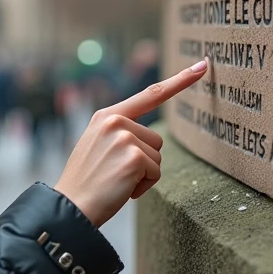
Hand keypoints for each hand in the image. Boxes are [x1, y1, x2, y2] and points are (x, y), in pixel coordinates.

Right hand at [54, 60, 207, 226]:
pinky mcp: (134, 157)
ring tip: (116, 181)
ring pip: (158, 157)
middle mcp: (115, 121)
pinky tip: (122, 189)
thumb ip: (119, 133)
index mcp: (106, 116)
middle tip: (115, 173)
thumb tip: (148, 140)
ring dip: (143, 175)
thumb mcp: (97, 145)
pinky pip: (155, 173)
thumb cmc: (86, 182)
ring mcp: (124, 137)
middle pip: (156, 139)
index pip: (149, 95)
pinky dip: (143, 186)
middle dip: (143, 161)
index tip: (202, 66)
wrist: (70, 207)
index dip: (179, 81)